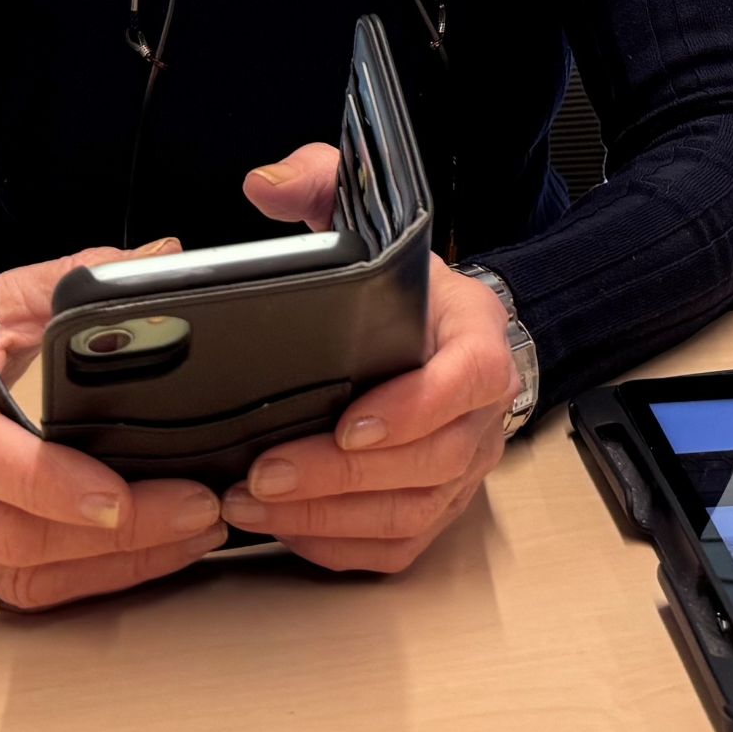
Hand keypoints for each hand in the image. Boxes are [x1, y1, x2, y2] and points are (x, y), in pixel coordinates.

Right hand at [0, 240, 226, 609]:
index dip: (49, 484)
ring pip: (15, 576)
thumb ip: (75, 278)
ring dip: (113, 566)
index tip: (117, 498)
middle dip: (115, 535)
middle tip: (195, 512)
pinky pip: (8, 596)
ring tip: (189, 536)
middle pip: (10, 532)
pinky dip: (82, 584)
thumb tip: (164, 258)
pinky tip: (139, 562)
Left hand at [216, 143, 514, 571]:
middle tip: (263, 472)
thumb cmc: (412, 296)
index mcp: (477, 342)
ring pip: (407, 515)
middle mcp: (480, 417)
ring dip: (326, 517)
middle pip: (426, 464)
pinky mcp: (434, 512)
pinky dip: (336, 545)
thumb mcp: (378, 223)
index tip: (351, 422)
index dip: (414, 409)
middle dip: (340, 476)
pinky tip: (281, 528)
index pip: (468, 382)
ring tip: (252, 503)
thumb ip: (326, 186)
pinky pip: (392, 548)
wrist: (452, 343)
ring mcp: (462, 472)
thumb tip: (265, 183)